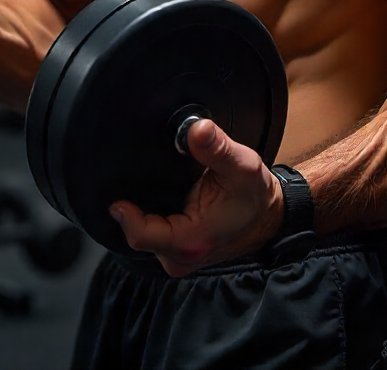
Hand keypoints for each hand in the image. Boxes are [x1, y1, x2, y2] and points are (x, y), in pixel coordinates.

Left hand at [109, 119, 284, 276]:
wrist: (268, 216)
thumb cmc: (255, 194)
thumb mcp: (242, 165)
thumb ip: (217, 147)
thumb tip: (197, 128)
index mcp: (192, 241)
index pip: (142, 235)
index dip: (126, 215)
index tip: (117, 195)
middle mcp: (181, 257)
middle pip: (138, 233)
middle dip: (136, 207)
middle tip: (144, 178)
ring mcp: (177, 258)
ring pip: (143, 235)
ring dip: (144, 212)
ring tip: (156, 186)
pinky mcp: (176, 253)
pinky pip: (151, 235)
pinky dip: (152, 216)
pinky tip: (161, 197)